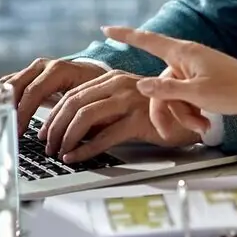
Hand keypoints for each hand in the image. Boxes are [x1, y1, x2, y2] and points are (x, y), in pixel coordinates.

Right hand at [0, 57, 106, 134]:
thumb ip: (77, 119)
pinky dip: (1, 97)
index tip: (19, 132)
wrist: (98, 75)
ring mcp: (34, 69)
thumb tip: (66, 144)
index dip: (24, 113)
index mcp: (59, 70)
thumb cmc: (96, 92)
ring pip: (9, 83)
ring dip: (1, 103)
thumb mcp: (91, 103)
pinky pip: (9, 84)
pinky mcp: (28, 76)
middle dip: (9, 109)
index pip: (34, 91)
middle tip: (4, 130)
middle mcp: (43, 66)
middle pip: (16, 86)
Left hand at [37, 69, 200, 162]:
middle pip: (74, 103)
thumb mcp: (124, 105)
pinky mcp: (140, 119)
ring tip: (59, 152)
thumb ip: (101, 109)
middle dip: (55, 127)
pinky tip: (75, 158)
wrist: (192, 119)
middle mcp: (120, 84)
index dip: (54, 114)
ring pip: (85, 116)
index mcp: (113, 78)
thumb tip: (68, 128)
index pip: (73, 94)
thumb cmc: (156, 114)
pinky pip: (104, 136)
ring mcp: (130, 101)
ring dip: (66, 137)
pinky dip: (85, 149)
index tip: (44, 132)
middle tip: (47, 145)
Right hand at [104, 26, 236, 123]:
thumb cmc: (234, 91)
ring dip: (182, 115)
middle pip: (159, 85)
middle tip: (167, 132)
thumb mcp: (196, 94)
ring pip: (173, 96)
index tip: (106, 29)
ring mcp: (195, 72)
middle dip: (165, 109)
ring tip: (201, 126)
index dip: (126, 35)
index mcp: (184, 53)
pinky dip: (192, 113)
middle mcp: (187, 59)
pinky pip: (186, 99)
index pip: (148, 40)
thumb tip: (139, 86)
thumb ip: (166, 90)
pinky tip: (204, 125)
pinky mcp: (203, 83)